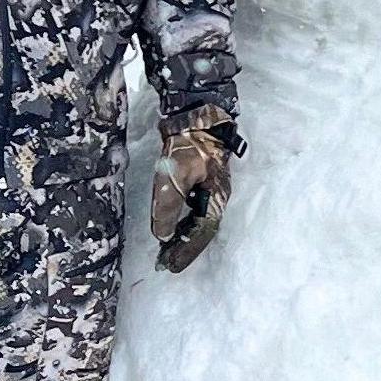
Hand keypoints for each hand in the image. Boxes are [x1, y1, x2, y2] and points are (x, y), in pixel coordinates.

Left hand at [149, 116, 235, 272]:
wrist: (197, 114)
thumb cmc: (188, 145)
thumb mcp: (175, 176)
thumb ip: (169, 206)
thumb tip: (163, 235)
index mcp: (216, 197)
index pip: (202, 233)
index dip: (186, 251)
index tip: (170, 266)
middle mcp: (217, 195)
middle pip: (203, 230)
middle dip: (186, 248)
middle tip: (166, 263)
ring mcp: (212, 187)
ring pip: (200, 220)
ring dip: (185, 236)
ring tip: (167, 250)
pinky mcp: (203, 180)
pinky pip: (196, 209)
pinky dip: (184, 222)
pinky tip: (174, 225)